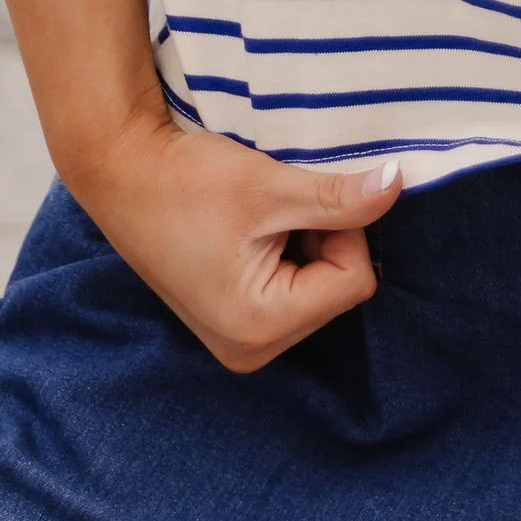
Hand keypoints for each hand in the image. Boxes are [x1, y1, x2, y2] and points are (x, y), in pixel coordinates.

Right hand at [65, 108, 402, 372]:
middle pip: (337, 288)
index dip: (340, 228)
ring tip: (254, 217)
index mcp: (259, 329)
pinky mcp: (232, 321)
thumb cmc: (187, 181)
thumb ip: (339, 197)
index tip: (294, 199)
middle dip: (320, 238)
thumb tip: (398, 184)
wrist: (121, 171)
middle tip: (271, 208)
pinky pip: (291, 288)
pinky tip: (247, 229)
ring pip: (318, 285)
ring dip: (303, 241)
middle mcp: (251, 349)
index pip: (354, 281)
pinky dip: (285, 250)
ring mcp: (240, 339)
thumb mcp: (269, 187)